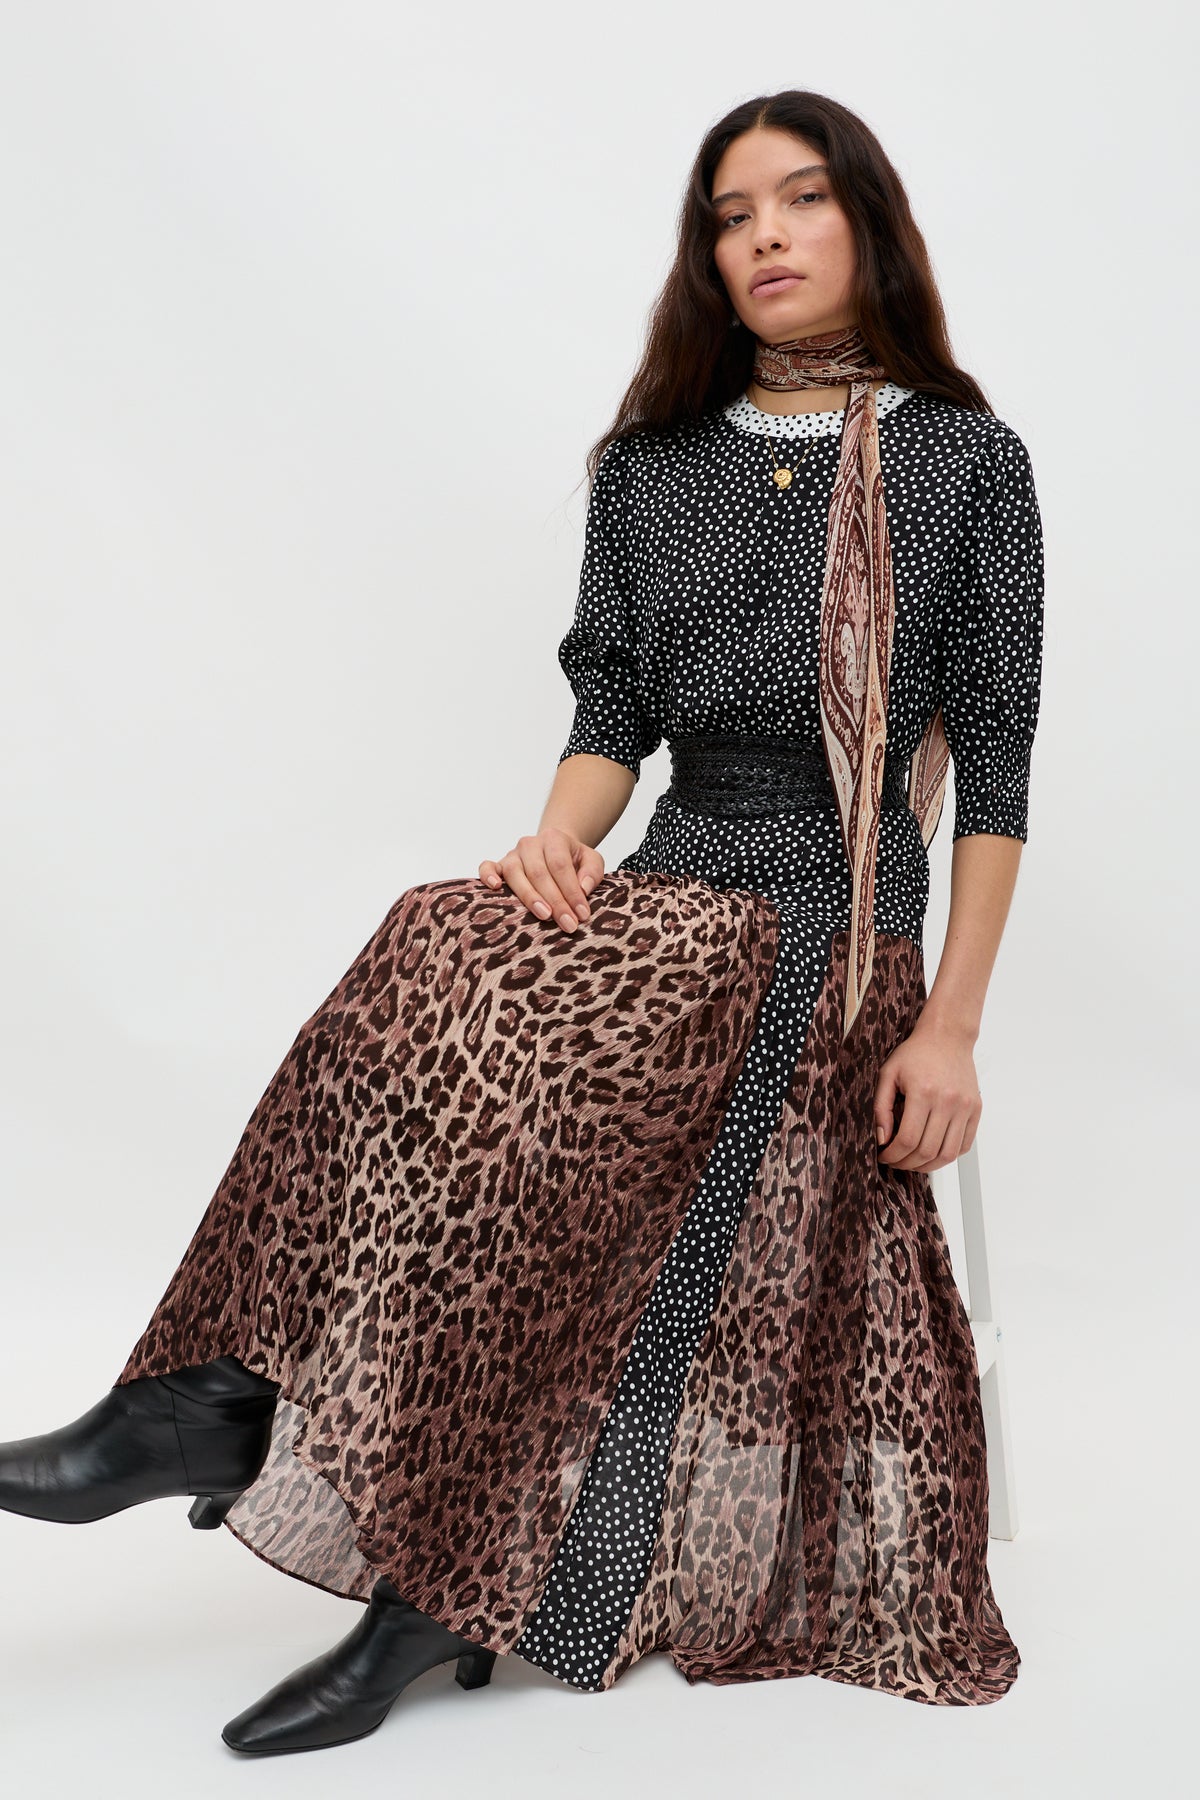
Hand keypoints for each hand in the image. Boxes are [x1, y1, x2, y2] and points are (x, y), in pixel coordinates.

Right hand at [478, 828, 604, 933]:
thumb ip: (592, 872)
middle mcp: (530, 844)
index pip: (561, 866)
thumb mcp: (592, 861)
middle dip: (555, 901)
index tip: (582, 914)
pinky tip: (495, 888)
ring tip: (544, 915)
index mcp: (554, 838)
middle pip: (539, 872)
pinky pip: (487, 867)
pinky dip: (487, 875)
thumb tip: (583, 889)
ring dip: (529, 897)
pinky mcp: (499, 865)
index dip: (572, 891)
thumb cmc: (574, 860)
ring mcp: (512, 854)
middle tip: (567, 923)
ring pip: (515, 874)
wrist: (554, 849)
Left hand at [873, 1015, 982, 1172]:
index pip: (907, 1139)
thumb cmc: (916, 1053)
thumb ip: (881, 1107)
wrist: (947, 1037)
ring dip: (928, 1166)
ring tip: (913, 1162)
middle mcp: (947, 1101)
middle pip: (927, 1151)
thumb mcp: (888, 1074)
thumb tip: (882, 1138)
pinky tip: (933, 1153)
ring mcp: (965, 1107)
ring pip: (947, 1154)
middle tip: (896, 1162)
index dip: (893, 1155)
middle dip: (907, 1164)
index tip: (884, 1156)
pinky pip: (964, 1145)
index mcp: (923, 1092)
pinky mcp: (976, 1109)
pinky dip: (948, 1156)